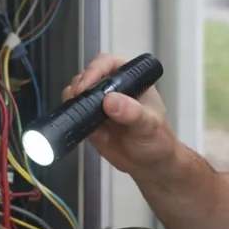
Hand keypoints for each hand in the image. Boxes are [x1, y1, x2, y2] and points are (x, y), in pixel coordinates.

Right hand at [64, 52, 175, 174]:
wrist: (150, 165)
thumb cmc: (157, 140)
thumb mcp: (148, 126)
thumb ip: (133, 113)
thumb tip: (110, 100)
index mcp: (130, 80)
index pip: (108, 63)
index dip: (95, 69)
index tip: (88, 84)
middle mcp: (112, 89)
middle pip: (87, 75)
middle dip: (80, 85)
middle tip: (78, 98)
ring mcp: (99, 105)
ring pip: (77, 94)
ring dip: (72, 100)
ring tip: (78, 112)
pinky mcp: (89, 122)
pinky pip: (74, 114)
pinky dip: (71, 117)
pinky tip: (79, 126)